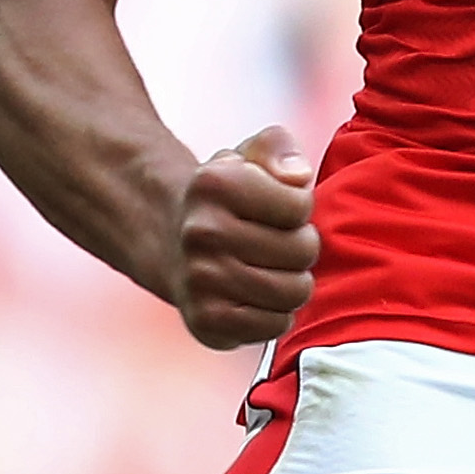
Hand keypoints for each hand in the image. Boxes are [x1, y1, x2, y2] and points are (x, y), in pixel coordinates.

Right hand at [167, 125, 319, 347]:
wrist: (172, 242)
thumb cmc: (228, 199)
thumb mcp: (249, 156)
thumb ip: (278, 147)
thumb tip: (298, 177)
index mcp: (213, 184)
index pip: (300, 205)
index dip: (298, 208)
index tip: (276, 208)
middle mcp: (200, 232)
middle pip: (302, 251)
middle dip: (300, 246)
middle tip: (275, 243)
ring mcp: (200, 280)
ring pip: (294, 292)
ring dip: (292, 282)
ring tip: (271, 269)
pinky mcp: (205, 322)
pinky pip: (274, 326)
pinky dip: (276, 314)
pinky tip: (257, 297)